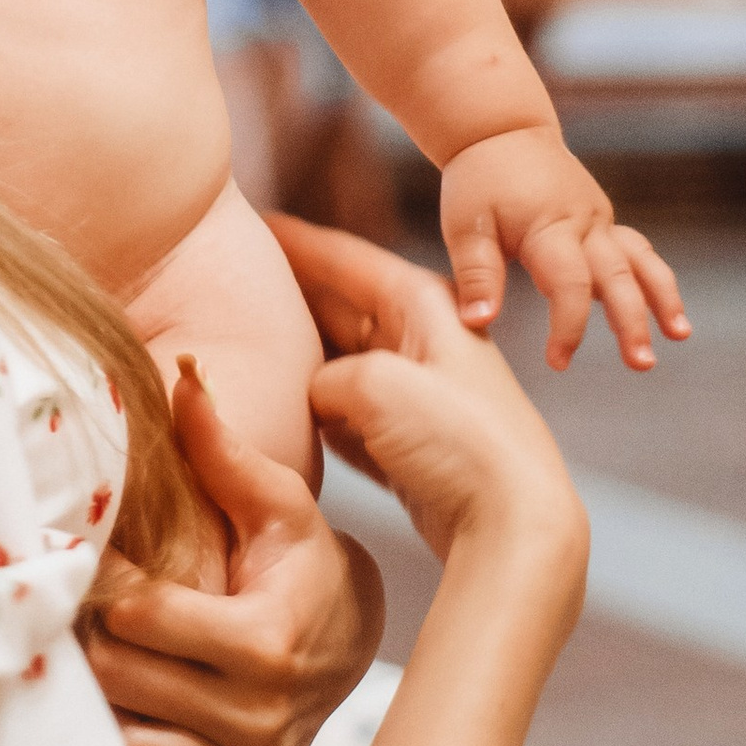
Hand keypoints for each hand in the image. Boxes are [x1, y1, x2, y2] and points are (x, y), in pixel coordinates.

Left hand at [88, 364, 385, 745]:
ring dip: (102, 713)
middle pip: (120, 681)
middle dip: (89, 644)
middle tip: (71, 616)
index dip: (105, 584)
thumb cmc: (298, 564)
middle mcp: (261, 719)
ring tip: (91, 671)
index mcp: (265, 640)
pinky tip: (130, 739)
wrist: (346, 651)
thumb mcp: (275, 504)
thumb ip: (222, 447)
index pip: (141, 616)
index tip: (93, 564)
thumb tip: (184, 373)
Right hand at [274, 214, 588, 583]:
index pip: (345, 257)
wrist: (514, 524)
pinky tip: (281, 413)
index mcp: (423, 303)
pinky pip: (346, 417)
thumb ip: (325, 376)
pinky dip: (315, 413)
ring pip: (339, 363)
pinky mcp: (408, 446)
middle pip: (339, 307)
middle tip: (230, 286)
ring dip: (298, 359)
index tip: (251, 221)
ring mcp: (416, 396)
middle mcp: (422, 340)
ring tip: (243, 344)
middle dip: (290, 297)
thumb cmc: (459, 441)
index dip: (294, 241)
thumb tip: (312, 395)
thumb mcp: (376, 385)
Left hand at [440, 123, 690, 366]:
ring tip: (680, 335)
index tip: (558, 362)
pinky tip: (665, 313)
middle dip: (633, 322)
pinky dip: (652, 280)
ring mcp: (599, 219)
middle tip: (642, 364)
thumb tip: (478, 323)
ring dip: (662, 298)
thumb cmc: (478, 179)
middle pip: (619, 276)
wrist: (501, 130)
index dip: (568, 327)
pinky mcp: (603, 221)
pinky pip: (636, 251)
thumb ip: (476, 275)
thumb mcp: (465, 225)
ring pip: (641, 260)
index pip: (570, 284)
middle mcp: (584, 223)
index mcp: (550, 226)